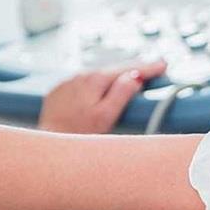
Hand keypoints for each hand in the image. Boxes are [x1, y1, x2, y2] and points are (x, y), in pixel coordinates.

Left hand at [38, 60, 166, 132]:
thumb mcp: (105, 116)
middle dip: (133, 69)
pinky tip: (103, 90)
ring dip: (115, 76)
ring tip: (131, 77)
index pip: (128, 69)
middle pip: (113, 69)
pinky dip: (97, 84)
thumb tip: (135, 76)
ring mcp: (68, 83)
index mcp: (95, 79)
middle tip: (153, 69)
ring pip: (98, 75)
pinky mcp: (59, 92)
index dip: (148, 67)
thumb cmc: (77, 135)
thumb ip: (122, 93)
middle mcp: (80, 75)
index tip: (163, 64)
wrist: (46, 145)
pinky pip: (83, 83)